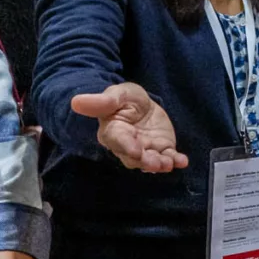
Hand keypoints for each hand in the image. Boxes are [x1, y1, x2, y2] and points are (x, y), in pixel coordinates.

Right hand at [71, 83, 186, 171]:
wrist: (142, 104)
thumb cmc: (125, 99)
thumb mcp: (117, 94)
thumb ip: (101, 101)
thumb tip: (75, 102)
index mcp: (113, 131)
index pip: (117, 141)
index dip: (126, 146)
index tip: (136, 150)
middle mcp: (128, 145)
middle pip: (134, 157)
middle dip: (145, 161)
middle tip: (156, 163)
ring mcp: (146, 149)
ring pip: (150, 161)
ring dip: (160, 164)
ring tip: (169, 163)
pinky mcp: (161, 149)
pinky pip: (168, 157)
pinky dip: (176, 160)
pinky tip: (182, 161)